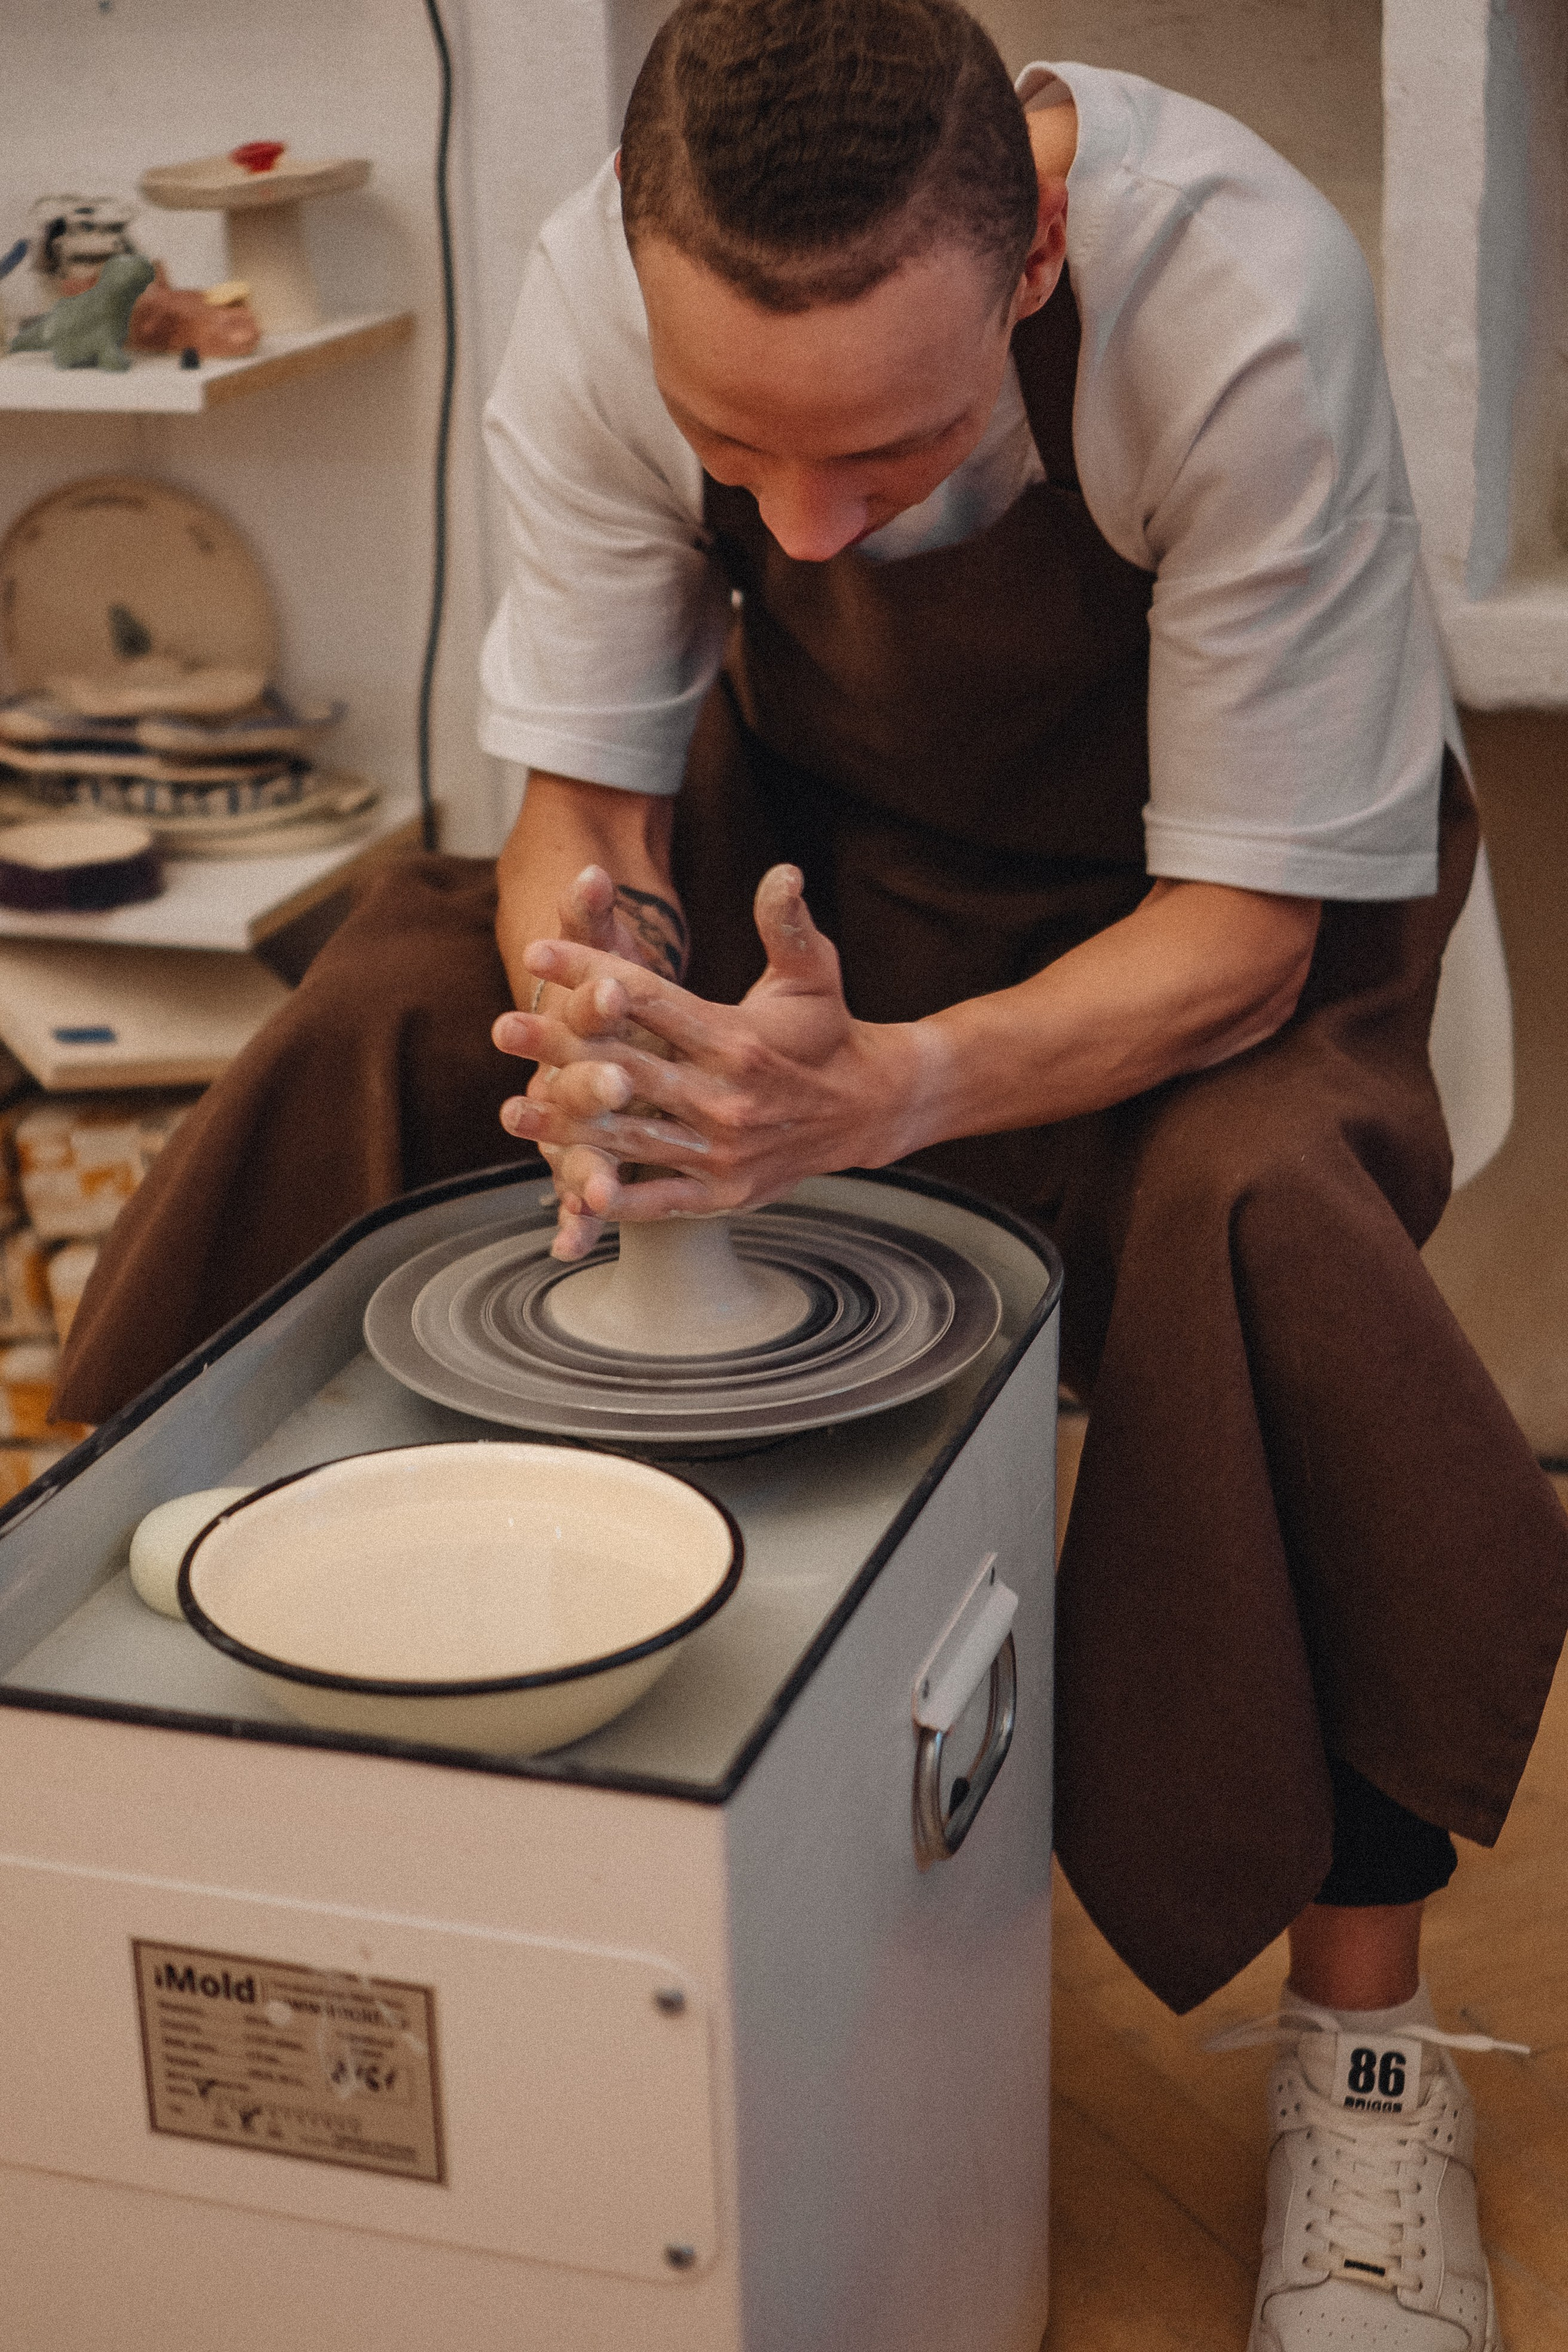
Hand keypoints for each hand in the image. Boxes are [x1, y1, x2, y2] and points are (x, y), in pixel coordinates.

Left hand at [492, 865, 928, 1238]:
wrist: (870, 1109)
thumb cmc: (827, 1031)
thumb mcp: (813, 971)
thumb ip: (786, 923)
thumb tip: (782, 870)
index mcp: (738, 1039)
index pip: (651, 1000)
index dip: (591, 973)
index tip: (539, 951)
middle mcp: (727, 1097)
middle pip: (628, 1069)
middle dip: (560, 1049)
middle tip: (503, 1028)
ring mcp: (723, 1151)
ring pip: (633, 1138)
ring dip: (569, 1128)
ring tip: (513, 1112)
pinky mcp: (724, 1192)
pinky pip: (661, 1200)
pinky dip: (618, 1199)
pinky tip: (571, 1191)